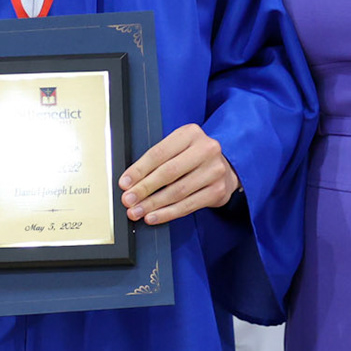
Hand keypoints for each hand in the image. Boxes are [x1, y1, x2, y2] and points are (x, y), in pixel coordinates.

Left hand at [119, 124, 239, 224]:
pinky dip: (168, 213)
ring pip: (177, 191)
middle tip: (128, 200)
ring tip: (137, 211)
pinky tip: (154, 216)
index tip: (124, 183)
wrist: (225, 167)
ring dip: (153, 204)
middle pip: (168, 173)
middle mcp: (205, 149)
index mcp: (190, 133)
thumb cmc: (193, 157)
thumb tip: (130, 182)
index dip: (139, 170)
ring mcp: (214, 171)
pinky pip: (188, 205)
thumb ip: (158, 159)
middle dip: (144, 189)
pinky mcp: (218, 191)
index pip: (159, 153)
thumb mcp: (178, 147)